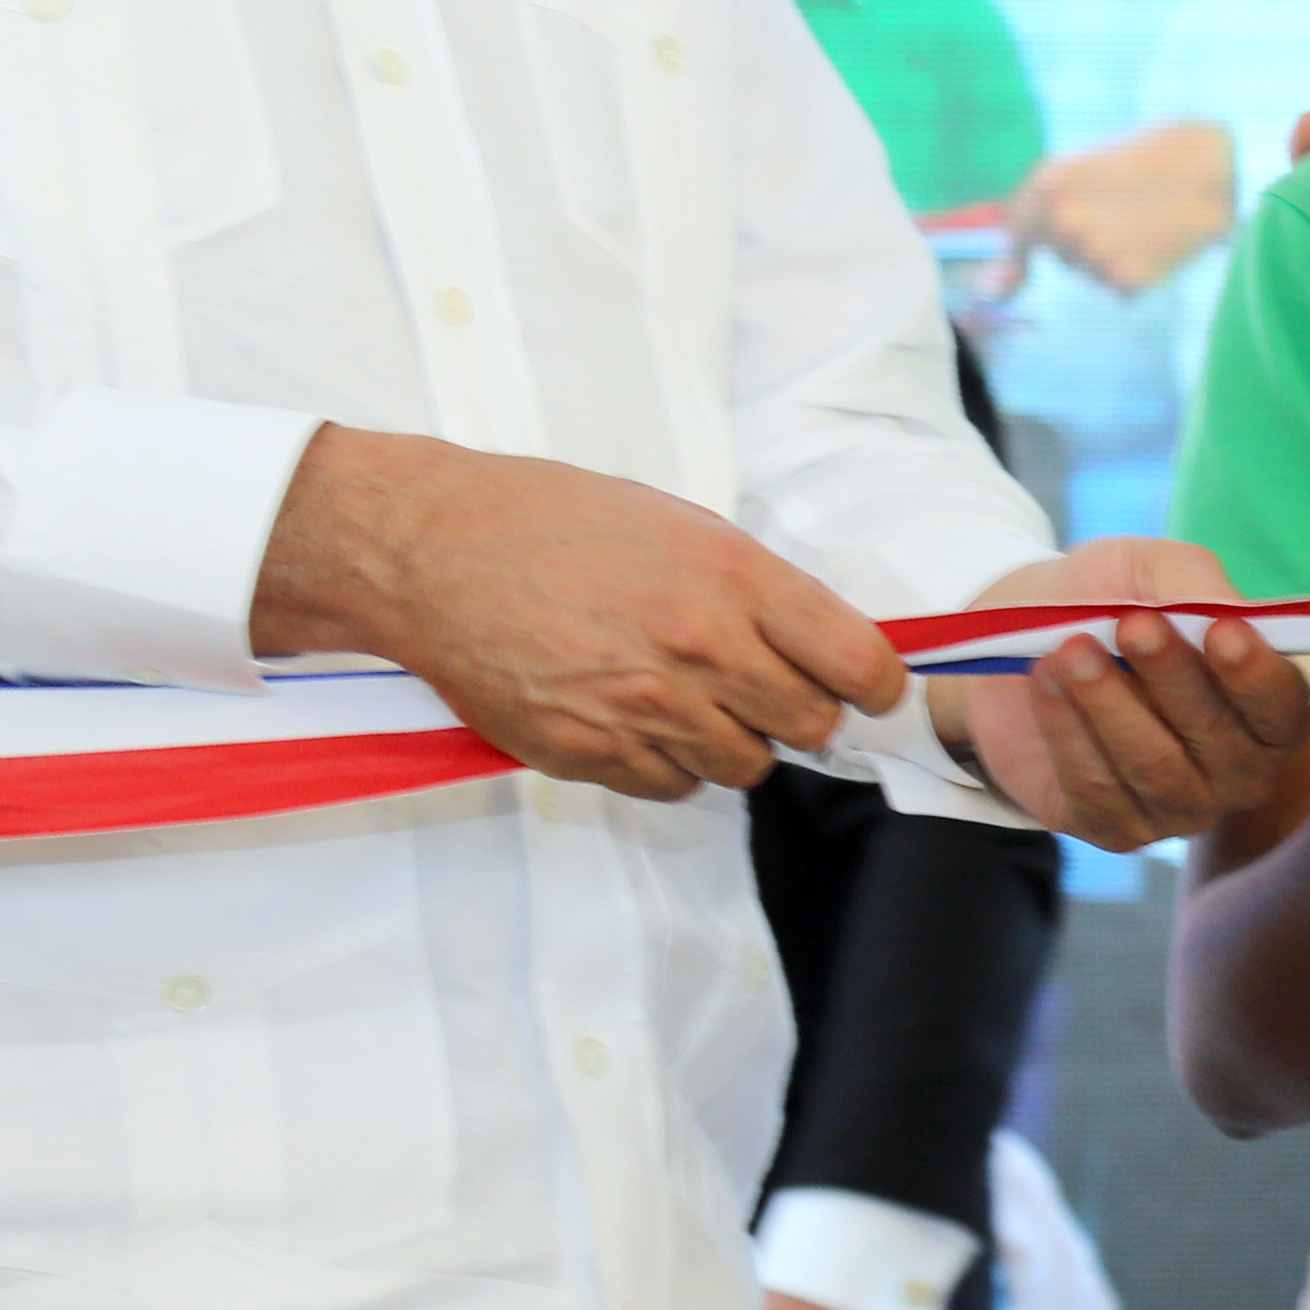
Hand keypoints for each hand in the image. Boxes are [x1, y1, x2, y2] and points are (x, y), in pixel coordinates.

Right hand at [257, 428, 908, 799]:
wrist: (434, 550)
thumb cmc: (554, 522)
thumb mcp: (682, 526)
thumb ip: (757, 590)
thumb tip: (820, 641)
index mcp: (735, 580)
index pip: (859, 663)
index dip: (876, 686)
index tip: (870, 690)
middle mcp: (701, 650)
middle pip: (809, 726)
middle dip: (799, 713)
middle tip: (765, 690)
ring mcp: (644, 709)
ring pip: (744, 767)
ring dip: (732, 742)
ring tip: (687, 699)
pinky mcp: (588, 753)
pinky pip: (672, 786)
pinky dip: (669, 765)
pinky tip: (638, 721)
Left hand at [924, 538, 1309, 851]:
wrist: (1023, 640)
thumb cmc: (1111, 602)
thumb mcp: (1150, 570)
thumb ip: (1193, 583)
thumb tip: (1223, 610)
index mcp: (1266, 709)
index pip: (1284, 708)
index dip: (1257, 676)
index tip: (1222, 630)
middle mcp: (1236, 770)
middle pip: (1220, 741)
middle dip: (1173, 678)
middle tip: (1130, 624)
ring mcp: (1179, 808)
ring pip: (1154, 767)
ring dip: (1107, 702)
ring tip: (1068, 649)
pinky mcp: (1115, 828)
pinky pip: (1096, 788)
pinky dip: (1066, 730)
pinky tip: (1047, 683)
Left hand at [1015, 119, 1236, 293]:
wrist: (1213, 160)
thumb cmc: (1153, 157)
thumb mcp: (1086, 168)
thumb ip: (1044, 214)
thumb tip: (999, 285)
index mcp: (1048, 183)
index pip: (1020, 232)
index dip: (1028, 247)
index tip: (1046, 254)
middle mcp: (1064, 221)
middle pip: (1064, 255)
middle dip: (1090, 242)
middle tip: (1130, 213)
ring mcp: (1095, 252)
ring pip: (1094, 274)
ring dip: (1118, 259)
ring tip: (1152, 224)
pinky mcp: (1128, 279)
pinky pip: (1122, 290)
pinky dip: (1143, 274)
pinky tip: (1165, 243)